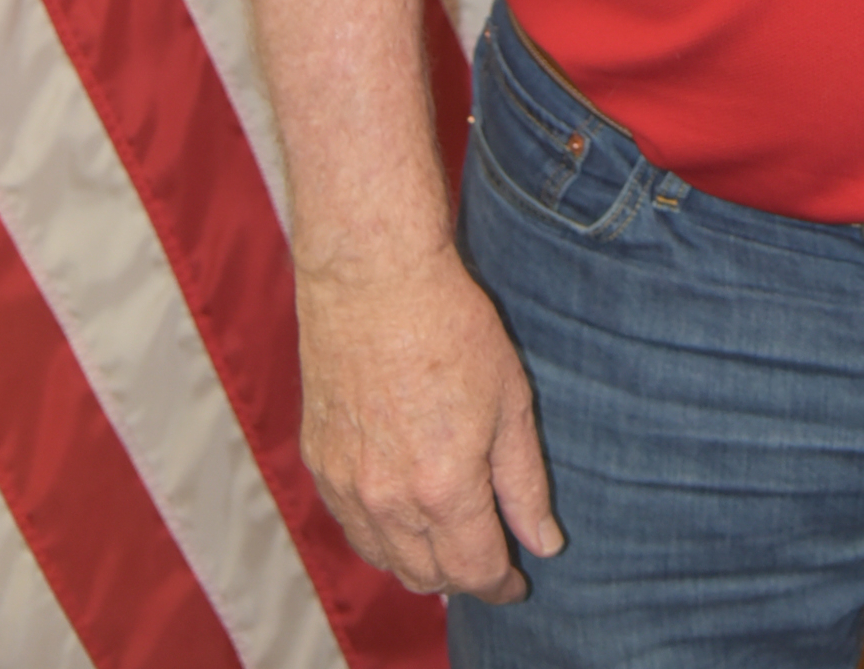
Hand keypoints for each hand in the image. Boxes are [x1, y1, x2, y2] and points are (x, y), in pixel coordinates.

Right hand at [296, 244, 564, 601]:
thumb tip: (544, 544)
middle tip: (489, 557)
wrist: (374, 279)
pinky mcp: (319, 463)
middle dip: (463, 575)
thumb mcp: (510, 402)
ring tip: (449, 540)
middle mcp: (387, 501)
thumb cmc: (451, 328)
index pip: (475, 570)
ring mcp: (346, 485)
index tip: (518, 580)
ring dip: (420, 563)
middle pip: (427, 576)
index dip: (502, 583)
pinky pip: (352, 527)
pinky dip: (381, 535)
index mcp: (442, 488)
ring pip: (385, 560)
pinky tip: (403, 512)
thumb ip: (524, 483)